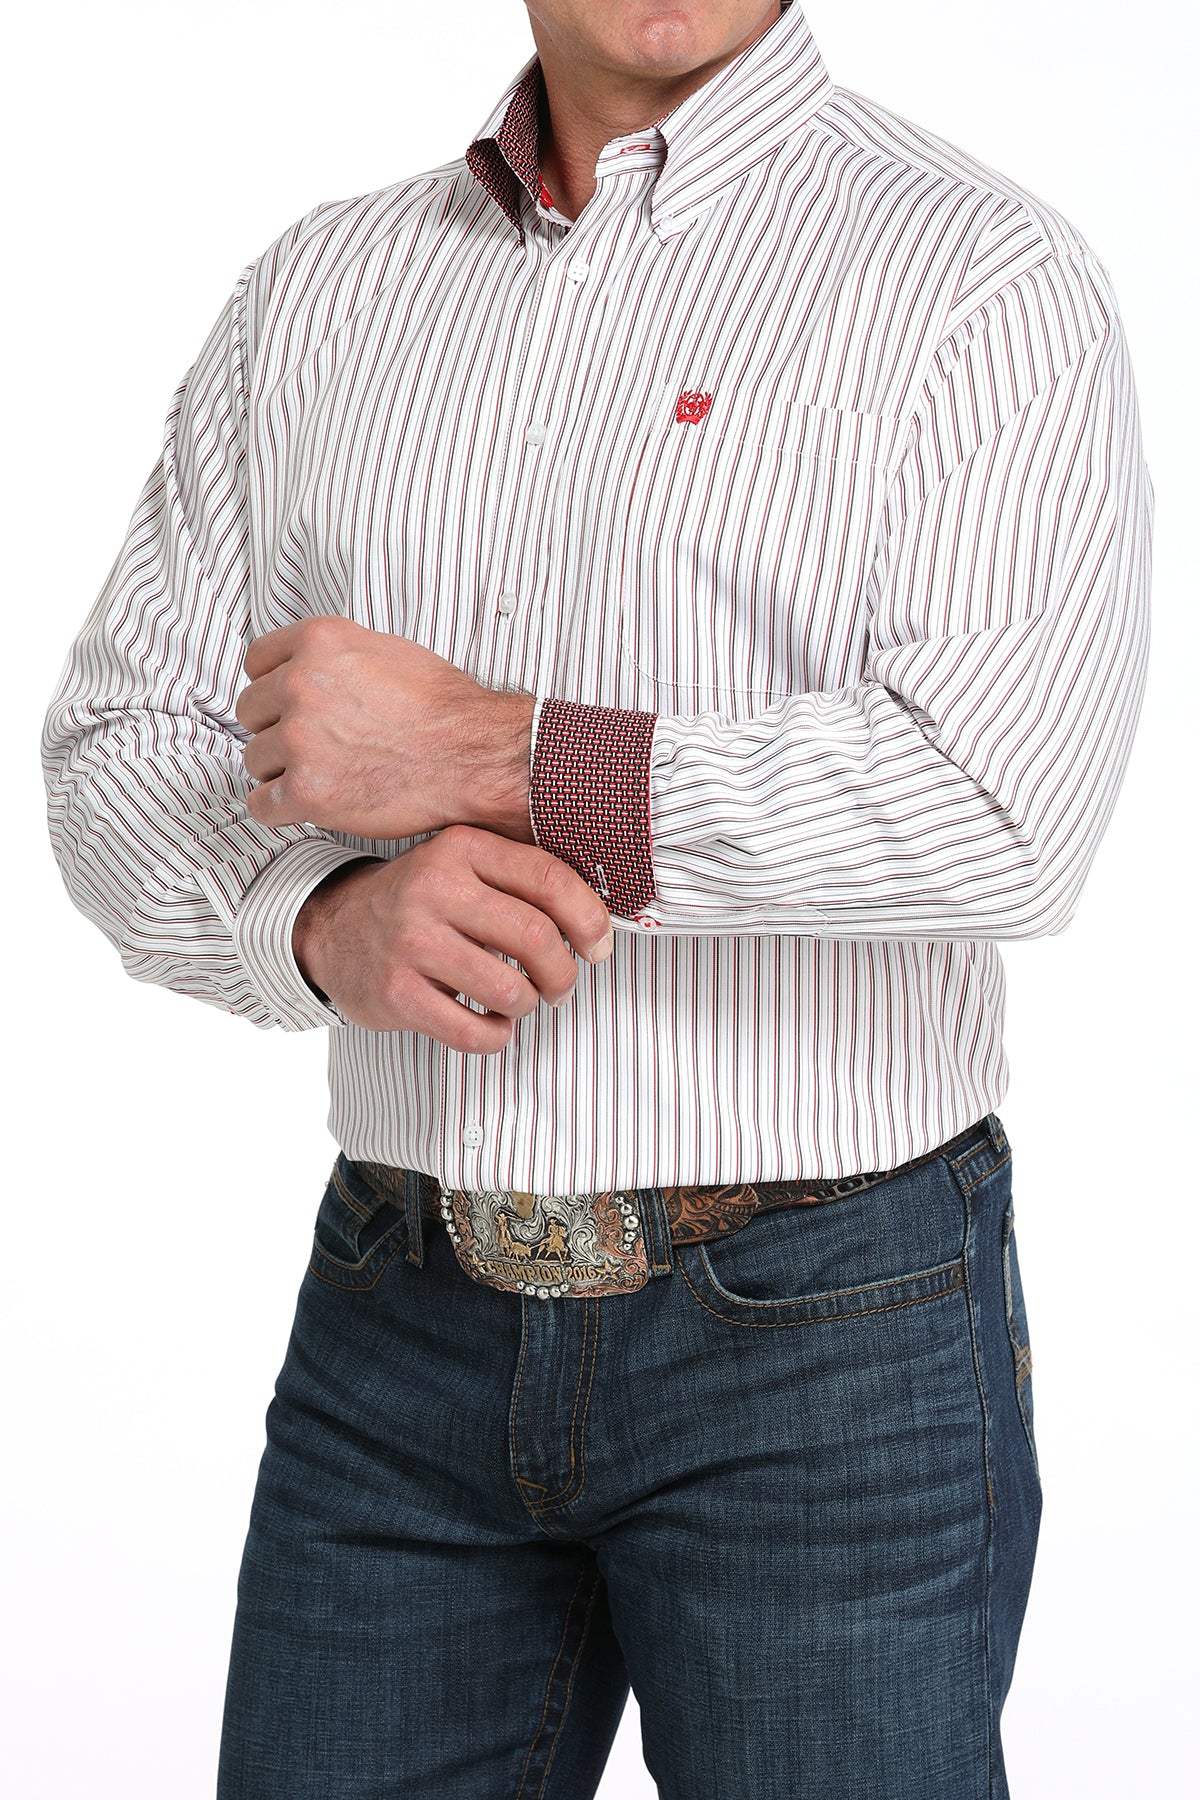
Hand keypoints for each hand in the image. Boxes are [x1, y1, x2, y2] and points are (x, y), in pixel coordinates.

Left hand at [236, 616, 534, 839]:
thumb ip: (335, 657)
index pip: (256, 661)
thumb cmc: (444, 710)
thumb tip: (304, 670)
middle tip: (315, 745)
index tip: (286, 705)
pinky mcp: (307, 791)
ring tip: (325, 775)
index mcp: (320, 642)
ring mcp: (300, 739)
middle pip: (251, 711)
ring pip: (255, 759)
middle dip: (277, 729)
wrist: (474, 758)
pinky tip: (311, 803)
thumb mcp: (387, 651)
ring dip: (282, 771)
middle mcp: (302, 685)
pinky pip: (262, 804)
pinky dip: (281, 809)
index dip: (272, 687)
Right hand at [293, 826, 613, 1052]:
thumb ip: (520, 877)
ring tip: (518, 1001)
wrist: (334, 929)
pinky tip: (489, 1023)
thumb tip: (597, 919)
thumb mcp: (462, 866)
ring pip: (510, 990)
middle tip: (560, 986)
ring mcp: (410, 941)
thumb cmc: (419, 903)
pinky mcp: (395, 992)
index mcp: (461, 848)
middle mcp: (433, 888)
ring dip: (527, 1005)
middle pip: (537, 937)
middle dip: (563, 973)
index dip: (590, 920)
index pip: (550, 880)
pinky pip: (473, 1031)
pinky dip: (495, 1036)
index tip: (598, 947)